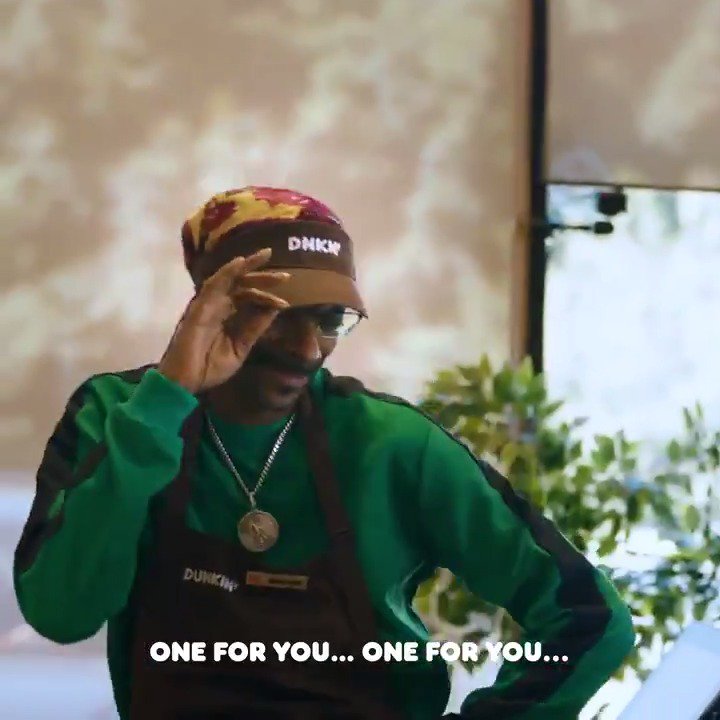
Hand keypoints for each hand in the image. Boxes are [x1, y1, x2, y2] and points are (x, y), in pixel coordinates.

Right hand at [158, 248, 289, 393]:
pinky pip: (213, 285)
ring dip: (247, 266)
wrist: (187, 382)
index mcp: (228, 316)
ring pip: (229, 279)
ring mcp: (208, 304)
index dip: (268, 297)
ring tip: (266, 255)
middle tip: (286, 276)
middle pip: (242, 284)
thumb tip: (275, 308)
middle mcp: (219, 306)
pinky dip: (227, 272)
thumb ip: (255, 328)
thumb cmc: (209, 367)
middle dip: (263, 277)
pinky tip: (240, 263)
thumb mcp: (241, 348)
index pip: (249, 298)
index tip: (286, 302)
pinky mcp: (199, 307)